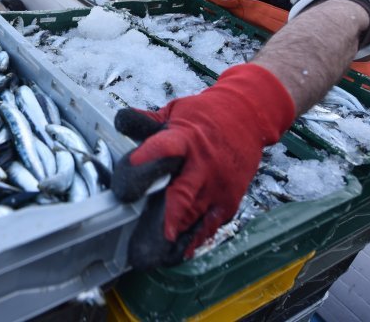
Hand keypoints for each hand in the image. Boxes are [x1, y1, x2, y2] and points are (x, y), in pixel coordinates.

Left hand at [111, 63, 294, 268]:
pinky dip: (193, 240)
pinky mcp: (228, 200)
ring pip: (193, 216)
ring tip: (149, 257)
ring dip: (172, 237)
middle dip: (160, 220)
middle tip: (137, 243)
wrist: (248, 117)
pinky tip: (175, 254)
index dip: (144, 166)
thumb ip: (146, 123)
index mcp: (186, 138)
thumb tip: (121, 121)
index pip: (163, 151)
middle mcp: (203, 165)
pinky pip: (209, 225)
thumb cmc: (205, 116)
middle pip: (181, 195)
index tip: (124, 188)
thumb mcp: (175, 112)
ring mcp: (218, 185)